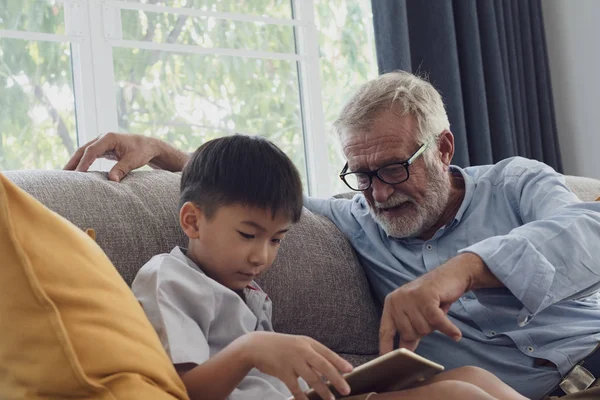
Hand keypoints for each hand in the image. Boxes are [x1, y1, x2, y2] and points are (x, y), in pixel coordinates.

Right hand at [64, 132, 188, 181]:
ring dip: (75, 162)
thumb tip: (112, 181)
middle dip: (73, 162)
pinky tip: (76, 172)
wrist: (149, 145)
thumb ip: (122, 169)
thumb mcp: (133, 160)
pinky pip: (89, 155)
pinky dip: (82, 162)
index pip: (92, 150)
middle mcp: (103, 138)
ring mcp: (102, 142)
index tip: (77, 174)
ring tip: (65, 175)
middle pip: (83, 150)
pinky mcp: (103, 148)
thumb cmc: (142, 151)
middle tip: (63, 175)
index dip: (84, 162)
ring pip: (84, 152)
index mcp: (109, 138)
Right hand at [240, 332, 352, 399]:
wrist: (257, 346)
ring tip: (330, 399)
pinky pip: (295, 387)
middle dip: (336, 379)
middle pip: (323, 366)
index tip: (351, 370)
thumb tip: (329, 370)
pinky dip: (302, 396)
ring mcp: (292, 360)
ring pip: (312, 378)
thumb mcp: (299, 346)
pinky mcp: (282, 371)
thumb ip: (313, 356)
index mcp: (308, 343)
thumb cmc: (282, 347)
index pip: (327, 353)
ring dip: (323, 390)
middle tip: (346, 390)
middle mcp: (302, 350)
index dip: (340, 362)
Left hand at [378, 252, 498, 353]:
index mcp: (391, 304)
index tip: (384, 363)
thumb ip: (410, 333)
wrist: (450, 275)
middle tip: (430, 316)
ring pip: (423, 329)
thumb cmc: (433, 298)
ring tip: (436, 310)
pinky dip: (448, 329)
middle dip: (424, 331)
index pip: (385, 331)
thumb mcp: (417, 315)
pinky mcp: (426, 296)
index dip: (385, 347)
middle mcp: (397, 300)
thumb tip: (404, 354)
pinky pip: (437, 321)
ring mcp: (410, 298)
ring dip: (435, 325)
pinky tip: (456, 335)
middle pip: (409, 334)